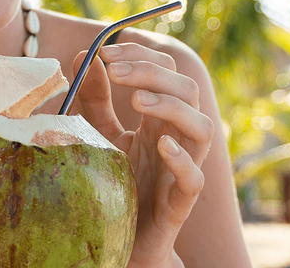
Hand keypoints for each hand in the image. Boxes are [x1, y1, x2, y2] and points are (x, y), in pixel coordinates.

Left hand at [70, 43, 213, 267]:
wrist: (120, 237)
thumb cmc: (114, 178)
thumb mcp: (98, 130)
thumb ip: (93, 96)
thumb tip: (86, 54)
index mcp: (158, 116)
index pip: (165, 70)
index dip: (140, 55)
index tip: (106, 52)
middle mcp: (176, 136)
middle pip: (186, 89)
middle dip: (152, 72)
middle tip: (115, 70)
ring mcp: (182, 168)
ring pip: (202, 128)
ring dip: (172, 107)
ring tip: (136, 101)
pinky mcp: (179, 202)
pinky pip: (195, 179)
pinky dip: (182, 159)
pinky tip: (161, 145)